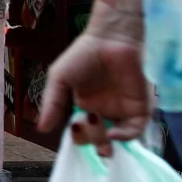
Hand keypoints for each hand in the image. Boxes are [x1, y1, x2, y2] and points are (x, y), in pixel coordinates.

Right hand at [37, 0, 152, 148]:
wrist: (111, 37)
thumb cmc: (83, 54)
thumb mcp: (60, 78)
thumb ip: (52, 104)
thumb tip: (41, 128)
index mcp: (85, 107)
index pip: (82, 132)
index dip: (79, 136)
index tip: (74, 129)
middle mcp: (105, 112)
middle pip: (100, 139)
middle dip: (95, 144)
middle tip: (90, 137)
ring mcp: (123, 111)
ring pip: (119, 138)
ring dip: (110, 144)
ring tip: (103, 142)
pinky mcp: (140, 107)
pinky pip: (136, 129)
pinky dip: (126, 136)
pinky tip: (115, 133)